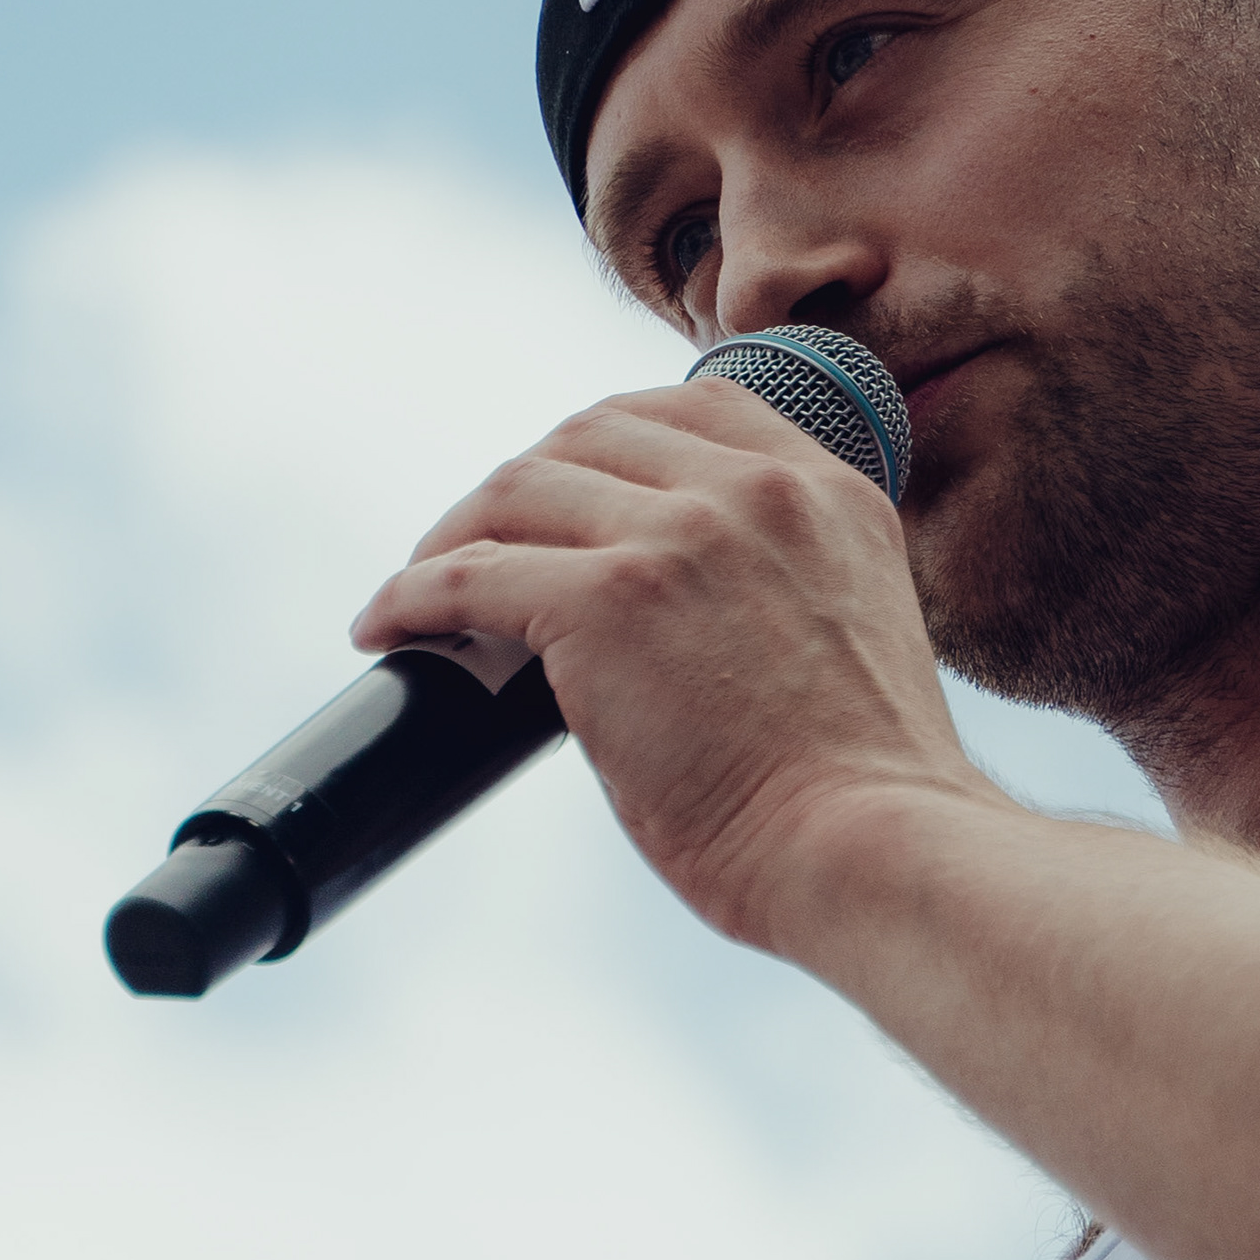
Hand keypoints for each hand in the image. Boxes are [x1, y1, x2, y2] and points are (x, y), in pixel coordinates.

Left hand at [347, 382, 989, 951]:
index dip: (604, 443)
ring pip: (519, 489)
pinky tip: (385, 627)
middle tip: (481, 546)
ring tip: (424, 587)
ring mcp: (679, 535)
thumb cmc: (861, 794)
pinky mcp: (606, 600)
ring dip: (456, 533)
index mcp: (827, 492)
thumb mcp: (850, 631)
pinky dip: (412, 596)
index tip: (566, 492)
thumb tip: (672, 613)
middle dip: (523, 485)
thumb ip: (781, 584)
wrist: (874, 849)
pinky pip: (468, 575)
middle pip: (589, 434)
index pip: (688, 410)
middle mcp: (755, 491)